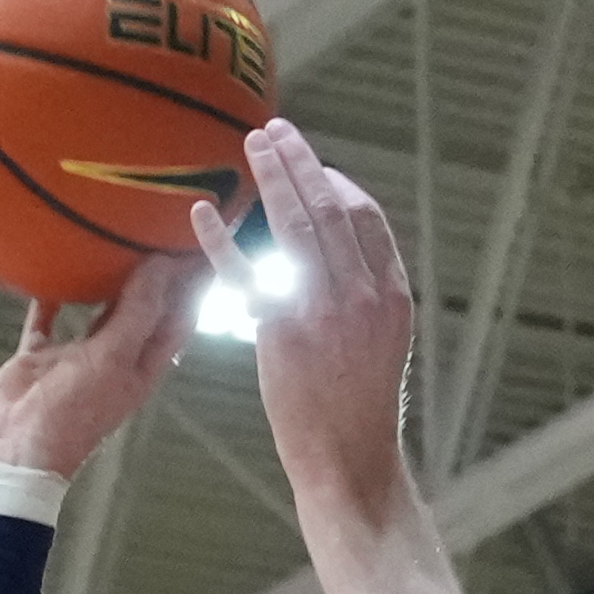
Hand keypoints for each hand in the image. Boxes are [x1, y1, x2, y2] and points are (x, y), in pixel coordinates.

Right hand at [0, 245, 202, 483]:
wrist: (9, 455)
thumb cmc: (69, 414)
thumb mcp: (112, 358)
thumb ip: (137, 311)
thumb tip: (162, 263)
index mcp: (141, 367)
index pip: (179, 316)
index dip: (194, 282)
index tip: (202, 240)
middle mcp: (114, 360)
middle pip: (143, 308)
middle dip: (156, 271)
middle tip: (162, 222)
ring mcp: (76, 358)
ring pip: (98, 308)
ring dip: (107, 277)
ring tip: (116, 232)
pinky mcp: (39, 357)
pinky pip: (47, 317)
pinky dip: (50, 293)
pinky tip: (51, 264)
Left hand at [230, 119, 418, 510]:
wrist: (350, 462)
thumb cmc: (361, 408)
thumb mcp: (384, 343)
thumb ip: (368, 293)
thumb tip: (344, 253)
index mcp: (391, 292)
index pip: (366, 215)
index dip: (335, 181)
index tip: (312, 165)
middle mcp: (361, 293)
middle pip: (330, 205)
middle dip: (301, 160)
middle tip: (276, 130)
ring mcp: (322, 310)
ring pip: (295, 224)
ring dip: (272, 176)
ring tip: (252, 146)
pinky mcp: (281, 333)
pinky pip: (247, 272)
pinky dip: (221, 237)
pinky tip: (202, 211)